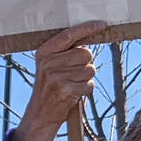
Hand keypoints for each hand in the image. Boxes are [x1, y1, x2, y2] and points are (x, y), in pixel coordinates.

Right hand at [13, 22, 107, 140]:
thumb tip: (90, 36)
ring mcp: (56, 76)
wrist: (39, 116)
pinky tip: (72, 94)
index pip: (69, 34)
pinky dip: (84, 90)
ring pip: (90, 70)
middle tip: (72, 74)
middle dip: (85, 64)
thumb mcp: (49, 66)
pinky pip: (89, 84)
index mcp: (44, 52)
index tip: (102, 24)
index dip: (87, 28)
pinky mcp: (65, 90)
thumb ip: (65, 51)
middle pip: (85, 53)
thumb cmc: (49, 89)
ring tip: (70, 85)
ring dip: (85, 79)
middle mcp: (48, 63)